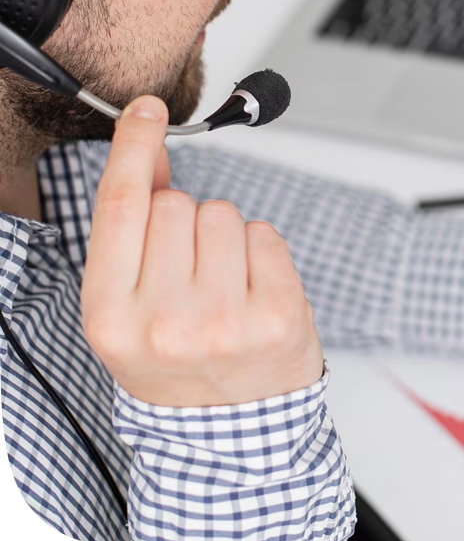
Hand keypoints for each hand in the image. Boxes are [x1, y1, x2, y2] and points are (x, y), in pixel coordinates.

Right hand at [81, 95, 324, 406]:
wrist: (229, 432)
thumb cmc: (177, 363)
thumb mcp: (131, 307)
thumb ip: (134, 230)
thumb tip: (147, 147)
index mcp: (110, 316)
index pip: (121, 207)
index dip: (133, 147)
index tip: (147, 109)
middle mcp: (164, 320)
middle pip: (178, 203)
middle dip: (186, 222)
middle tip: (191, 274)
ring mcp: (224, 319)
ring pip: (224, 213)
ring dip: (226, 238)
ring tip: (223, 288)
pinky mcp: (276, 314)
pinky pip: (265, 233)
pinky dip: (260, 251)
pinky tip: (253, 291)